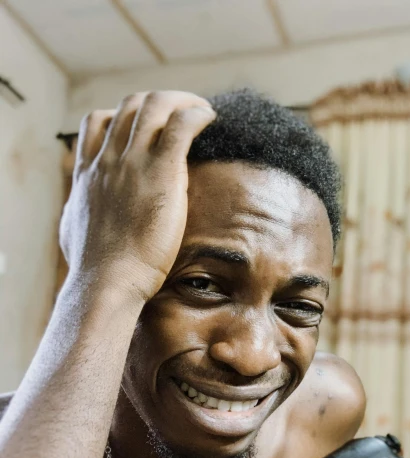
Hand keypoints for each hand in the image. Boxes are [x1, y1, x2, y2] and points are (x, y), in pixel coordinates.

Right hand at [60, 90, 215, 302]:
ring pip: (155, 105)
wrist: (107, 280)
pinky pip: (182, 124)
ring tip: (201, 111)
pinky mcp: (160, 172)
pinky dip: (198, 114)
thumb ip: (81, 211)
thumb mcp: (74, 231)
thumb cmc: (94, 269)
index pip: (97, 122)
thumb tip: (82, 210)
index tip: (145, 127)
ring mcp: (132, 163)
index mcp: (87, 174)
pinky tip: (211, 119)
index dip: (123, 115)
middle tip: (182, 116)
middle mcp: (107, 160)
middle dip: (158, 103)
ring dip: (182, 101)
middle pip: (129, 105)